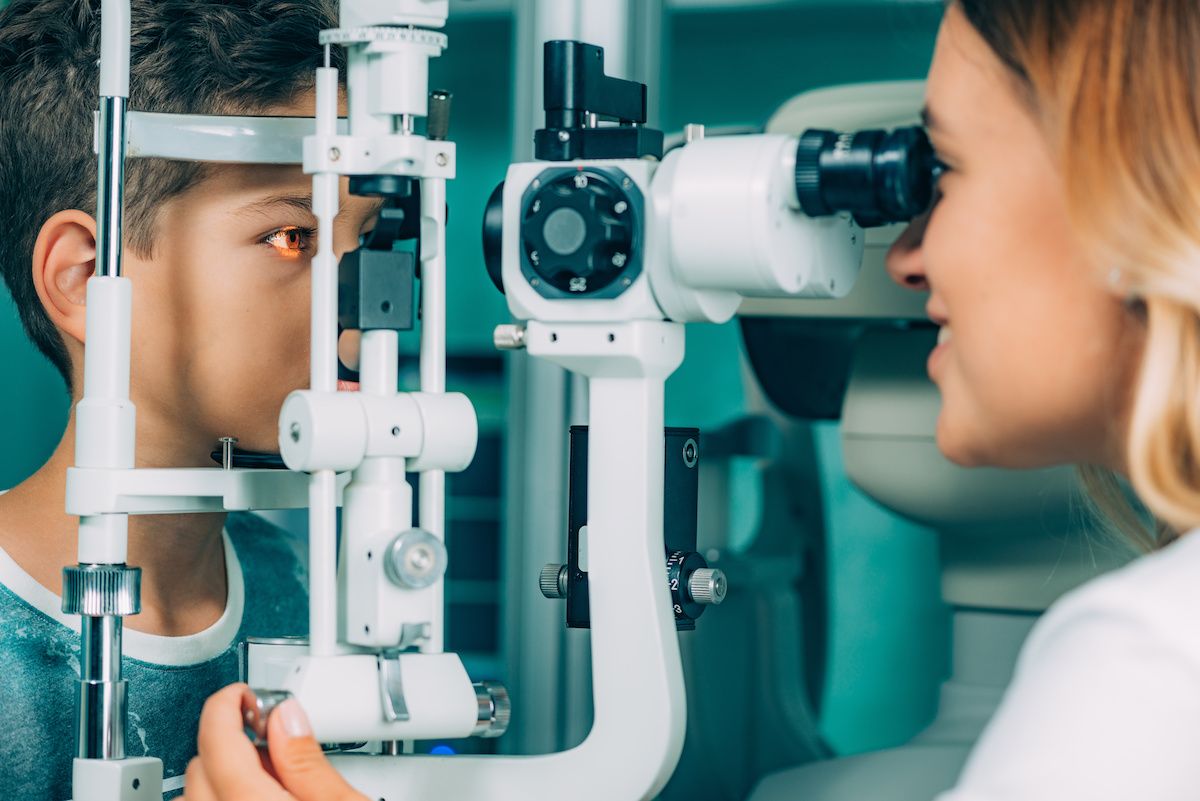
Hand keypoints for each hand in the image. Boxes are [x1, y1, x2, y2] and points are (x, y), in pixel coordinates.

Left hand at [183, 683, 366, 800]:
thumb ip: (308, 761)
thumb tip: (286, 715)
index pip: (216, 739)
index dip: (228, 703)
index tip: (243, 694)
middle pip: (200, 766)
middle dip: (229, 743)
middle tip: (270, 736)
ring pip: (194, 794)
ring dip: (219, 775)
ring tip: (264, 772)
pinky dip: (218, 795)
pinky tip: (251, 795)